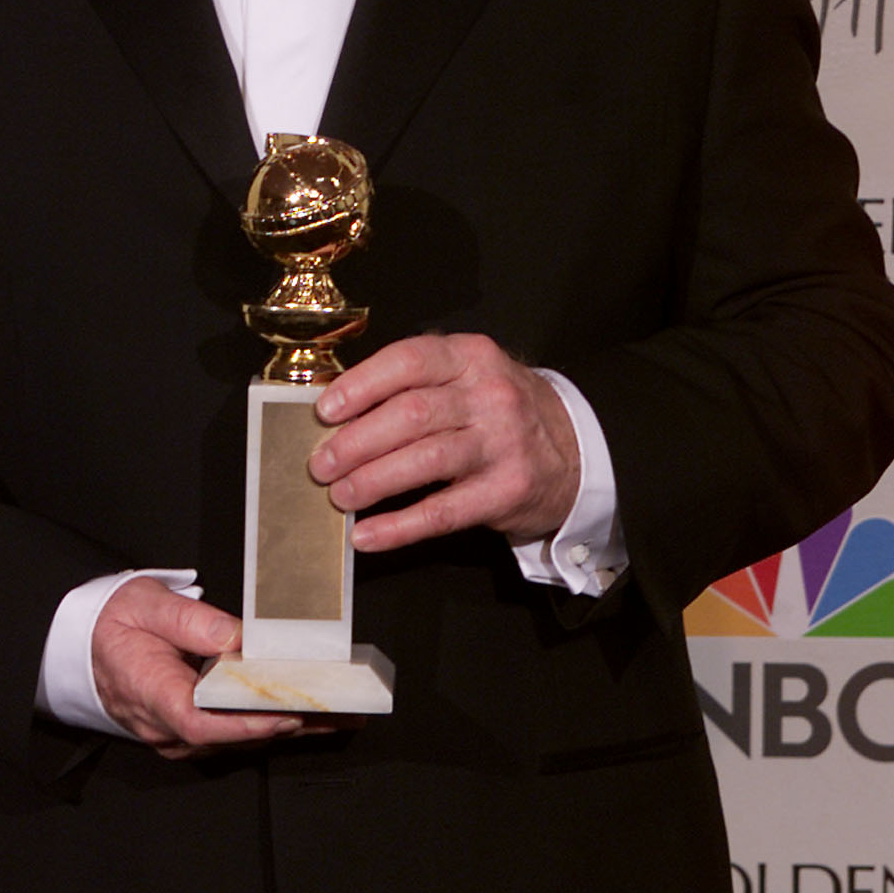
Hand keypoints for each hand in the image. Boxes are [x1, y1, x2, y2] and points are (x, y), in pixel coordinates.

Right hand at [91, 575, 333, 757]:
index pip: (200, 721)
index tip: (286, 713)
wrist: (83, 644)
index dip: (245, 723)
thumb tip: (236, 637)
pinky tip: (308, 713)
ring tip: (342, 715)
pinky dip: (271, 722)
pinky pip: (234, 732)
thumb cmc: (112, 622)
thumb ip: (190, 620)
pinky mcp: (190, 730)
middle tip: (341, 714)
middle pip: (232, 736)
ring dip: (290, 727)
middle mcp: (165, 726)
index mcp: (150, 693)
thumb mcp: (145, 604)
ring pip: (239, 739)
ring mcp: (177, 734)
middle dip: (290, 725)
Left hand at [307, 334, 580, 553]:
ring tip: (339, 495)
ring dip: (372, 480)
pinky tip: (367, 535)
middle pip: (411, 415)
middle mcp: (489, 396)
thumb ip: (414, 385)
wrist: (573, 451)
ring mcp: (502, 444)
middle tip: (320, 464)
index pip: (409, 361)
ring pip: (425, 461)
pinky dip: (399, 526)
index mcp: (470, 357)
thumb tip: (338, 413)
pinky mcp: (507, 491)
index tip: (325, 411)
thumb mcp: (467, 378)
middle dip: (357, 441)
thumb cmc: (498, 412)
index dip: (361, 385)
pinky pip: (443, 512)